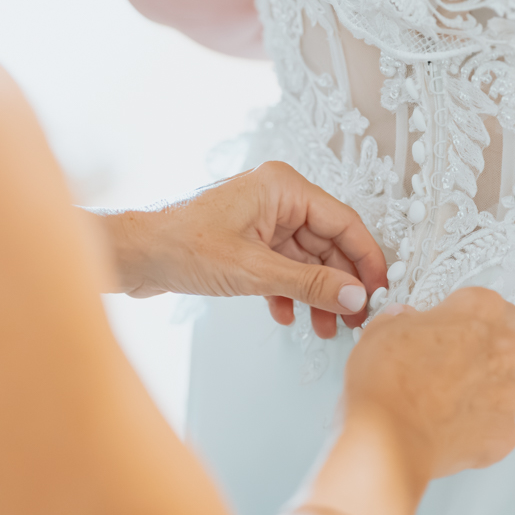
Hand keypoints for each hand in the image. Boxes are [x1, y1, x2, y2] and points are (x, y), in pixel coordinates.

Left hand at [94, 162, 387, 336]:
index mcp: (283, 187)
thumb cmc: (181, 246)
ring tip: (324, 328)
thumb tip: (355, 297)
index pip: (344, 222)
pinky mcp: (250, 242)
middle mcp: (277, 198)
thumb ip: (310, 284)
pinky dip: (290, 292)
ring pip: (308, 260)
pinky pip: (285, 267)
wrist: (134, 257)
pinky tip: (287, 315)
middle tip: (356, 318)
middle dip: (340, 283)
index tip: (380, 290)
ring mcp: (263, 220)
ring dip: (316, 294)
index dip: (366, 258)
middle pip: (329, 243)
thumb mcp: (254, 271)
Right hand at [343, 288, 514, 483]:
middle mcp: (504, 349)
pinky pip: (498, 425)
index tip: (453, 331)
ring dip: (483, 392)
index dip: (472, 321)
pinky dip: (479, 428)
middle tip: (446, 369)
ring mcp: (510, 393)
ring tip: (445, 403)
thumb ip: (405, 319)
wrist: (387, 439)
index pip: (495, 308)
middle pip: (505, 347)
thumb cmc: (384, 380)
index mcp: (480, 312)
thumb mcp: (383, 329)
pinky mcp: (506, 432)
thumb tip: (408, 321)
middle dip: (482, 356)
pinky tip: (448, 429)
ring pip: (505, 387)